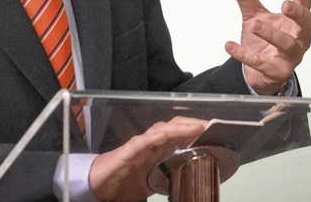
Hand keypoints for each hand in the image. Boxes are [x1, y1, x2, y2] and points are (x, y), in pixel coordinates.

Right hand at [88, 116, 207, 201]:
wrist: (97, 186)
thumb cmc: (123, 182)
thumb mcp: (153, 181)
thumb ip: (168, 175)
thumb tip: (190, 178)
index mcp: (157, 152)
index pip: (179, 136)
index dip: (195, 131)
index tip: (213, 130)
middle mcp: (150, 144)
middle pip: (173, 128)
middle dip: (192, 125)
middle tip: (210, 126)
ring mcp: (139, 146)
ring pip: (162, 130)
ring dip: (180, 127)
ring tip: (197, 127)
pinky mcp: (128, 152)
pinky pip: (144, 141)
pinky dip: (157, 136)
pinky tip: (168, 134)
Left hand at [224, 0, 310, 94]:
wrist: (261, 72)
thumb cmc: (265, 41)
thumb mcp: (254, 15)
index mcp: (296, 21)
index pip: (305, 1)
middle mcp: (299, 38)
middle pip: (308, 24)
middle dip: (299, 14)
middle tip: (285, 5)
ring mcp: (291, 56)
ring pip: (288, 44)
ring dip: (272, 34)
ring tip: (254, 25)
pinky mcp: (277, 71)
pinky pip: (262, 63)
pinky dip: (245, 54)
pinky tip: (230, 46)